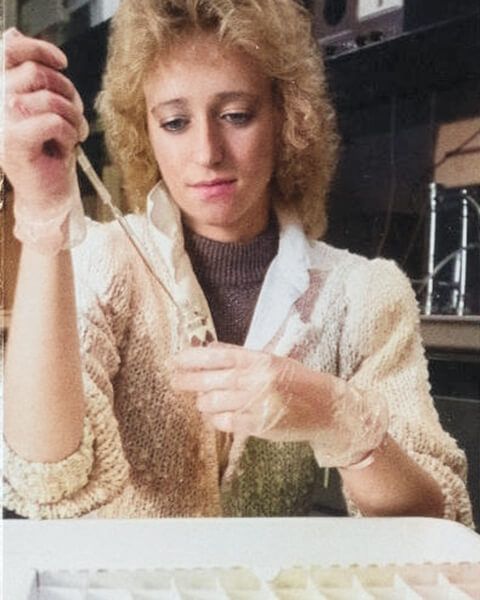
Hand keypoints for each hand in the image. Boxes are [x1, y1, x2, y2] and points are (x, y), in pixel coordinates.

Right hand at [1, 28, 88, 249]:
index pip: (9, 48)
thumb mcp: (43, 107)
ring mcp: (2, 121)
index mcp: (0, 89)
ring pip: (49, 98)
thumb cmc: (48, 151)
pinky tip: (67, 146)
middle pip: (37, 72)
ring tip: (74, 134)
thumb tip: (14, 34)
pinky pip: (54, 121)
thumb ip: (32, 76)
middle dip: (67, 92)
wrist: (47, 194)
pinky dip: (69, 133)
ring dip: (73, 117)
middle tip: (75, 116)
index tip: (62, 62)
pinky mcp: (14, 140)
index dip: (38, 48)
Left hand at [168, 343, 387, 466]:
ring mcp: (255, 404)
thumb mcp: (272, 359)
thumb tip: (210, 348)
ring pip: (212, 402)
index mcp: (259, 359)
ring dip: (201, 400)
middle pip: (209, 379)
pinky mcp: (257, 426)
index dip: (191, 358)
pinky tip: (214, 414)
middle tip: (173, 379)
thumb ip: (240, 355)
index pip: (216, 356)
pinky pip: (224, 422)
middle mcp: (256, 380)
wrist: (326, 409)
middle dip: (186, 380)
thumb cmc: (298, 381)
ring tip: (201, 398)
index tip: (175, 360)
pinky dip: (214, 418)